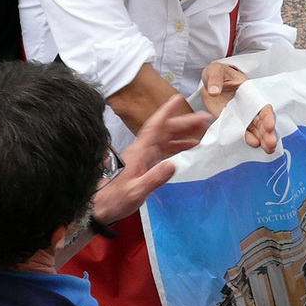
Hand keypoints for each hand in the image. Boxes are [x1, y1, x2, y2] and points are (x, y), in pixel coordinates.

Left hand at [92, 94, 211, 224]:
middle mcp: (142, 150)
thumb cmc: (116, 199)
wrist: (101, 207)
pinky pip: (164, 151)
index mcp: (139, 152)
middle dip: (184, 123)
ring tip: (202, 132)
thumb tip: (174, 164)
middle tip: (204, 119)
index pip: (154, 127)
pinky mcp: (145, 164)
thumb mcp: (136, 191)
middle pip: (164, 131)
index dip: (166, 111)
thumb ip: (154, 178)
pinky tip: (189, 150)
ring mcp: (143, 157)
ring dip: (183, 134)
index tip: (177, 99)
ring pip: (166, 140)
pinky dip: (177, 147)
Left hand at [202, 62, 277, 153]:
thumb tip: (213, 92)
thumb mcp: (215, 71)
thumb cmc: (217, 73)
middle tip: (271, 144)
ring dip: (261, 139)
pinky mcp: (232, 123)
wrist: (209, 82)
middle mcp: (249, 107)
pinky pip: (241, 132)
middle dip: (267, 133)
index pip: (262, 106)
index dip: (267, 116)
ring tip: (268, 150)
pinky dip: (247, 139)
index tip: (270, 126)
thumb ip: (215, 80)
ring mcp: (241, 116)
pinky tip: (253, 145)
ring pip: (255, 130)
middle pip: (261, 122)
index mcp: (250, 93)